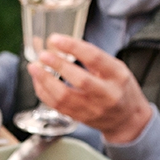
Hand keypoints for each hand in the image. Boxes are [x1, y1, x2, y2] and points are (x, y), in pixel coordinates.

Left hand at [25, 34, 152, 144]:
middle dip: (58, 65)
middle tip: (43, 55)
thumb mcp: (117, 69)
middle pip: (79, 79)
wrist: (126, 120)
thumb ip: (94, 59)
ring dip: (44, 81)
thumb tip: (64, 45)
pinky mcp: (79, 118)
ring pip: (64, 97)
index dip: (73, 47)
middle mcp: (106, 94)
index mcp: (117, 76)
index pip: (94, 58)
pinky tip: (38, 81)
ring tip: (34, 67)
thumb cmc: (121, 89)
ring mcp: (92, 109)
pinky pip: (57, 106)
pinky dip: (44, 92)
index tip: (55, 39)